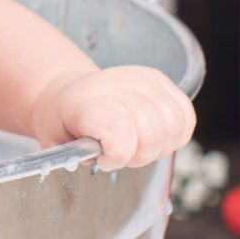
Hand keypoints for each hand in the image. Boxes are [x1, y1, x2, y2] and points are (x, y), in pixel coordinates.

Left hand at [30, 65, 195, 169]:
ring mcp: (143, 79)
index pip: (118, 126)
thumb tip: (102, 158)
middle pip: (152, 131)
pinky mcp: (161, 81)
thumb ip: (74, 156)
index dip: (118, 154)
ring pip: (174, 123)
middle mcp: (117, 83)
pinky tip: (156, 139)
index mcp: (86, 100)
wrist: (69, 92)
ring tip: (138, 147)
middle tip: (121, 155)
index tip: (103, 159)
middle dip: (139, 156)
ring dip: (160, 147)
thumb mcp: (53, 142)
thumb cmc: (62, 121)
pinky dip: (177, 135)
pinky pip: (186, 115)